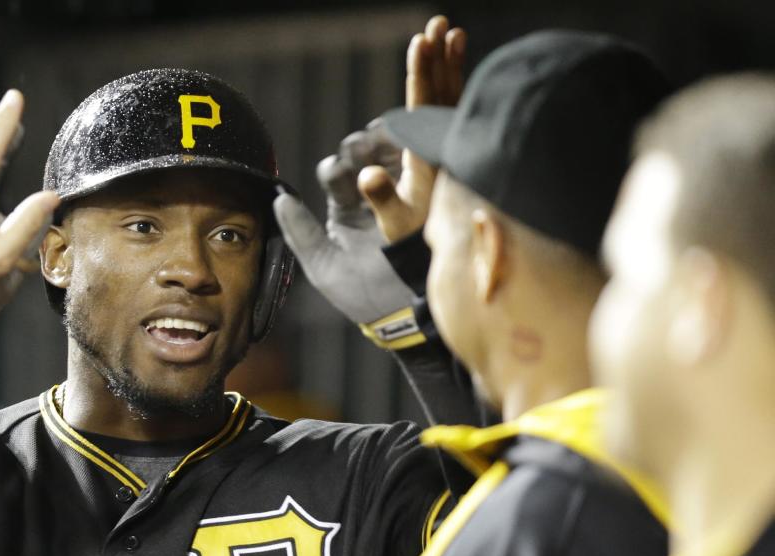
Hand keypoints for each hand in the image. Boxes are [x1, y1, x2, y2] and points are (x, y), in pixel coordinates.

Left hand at [274, 125, 414, 326]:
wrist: (405, 317)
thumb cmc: (361, 296)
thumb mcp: (324, 267)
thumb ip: (300, 233)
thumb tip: (280, 199)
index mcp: (345, 207)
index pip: (336, 173)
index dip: (336, 167)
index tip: (339, 172)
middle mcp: (372, 196)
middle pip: (364, 156)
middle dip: (361, 147)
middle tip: (363, 148)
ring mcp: (404, 193)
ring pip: (393, 154)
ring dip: (386, 142)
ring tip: (385, 142)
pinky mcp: (431, 197)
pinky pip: (424, 167)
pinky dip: (416, 149)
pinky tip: (412, 145)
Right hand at [359, 16, 465, 241]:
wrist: (434, 269)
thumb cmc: (405, 249)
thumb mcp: (393, 224)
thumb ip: (381, 198)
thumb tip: (365, 173)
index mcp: (427, 165)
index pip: (423, 110)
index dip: (421, 76)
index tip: (422, 43)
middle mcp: (441, 156)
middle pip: (441, 97)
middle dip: (438, 58)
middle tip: (439, 22)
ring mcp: (445, 155)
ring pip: (450, 101)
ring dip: (448, 67)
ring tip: (451, 33)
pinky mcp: (445, 158)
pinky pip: (451, 114)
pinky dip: (451, 88)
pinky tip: (451, 70)